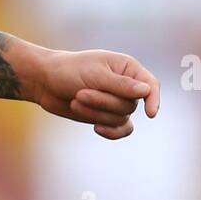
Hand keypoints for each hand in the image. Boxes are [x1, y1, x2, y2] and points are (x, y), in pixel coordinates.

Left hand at [30, 49, 159, 138]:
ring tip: (76, 100)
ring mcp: (117, 101)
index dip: (154, 99)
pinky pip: (121, 130)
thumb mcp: (95, 74)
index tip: (150, 114)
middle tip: (80, 93)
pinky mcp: (107, 115)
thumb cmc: (69, 70)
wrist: (46, 82)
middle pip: (130, 105)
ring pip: (121, 118)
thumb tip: (146, 90)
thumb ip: (121, 84)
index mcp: (127, 67)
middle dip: (104, 103)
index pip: (150, 85)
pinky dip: (110, 132)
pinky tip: (96, 128)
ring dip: (96, 112)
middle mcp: (126, 85)